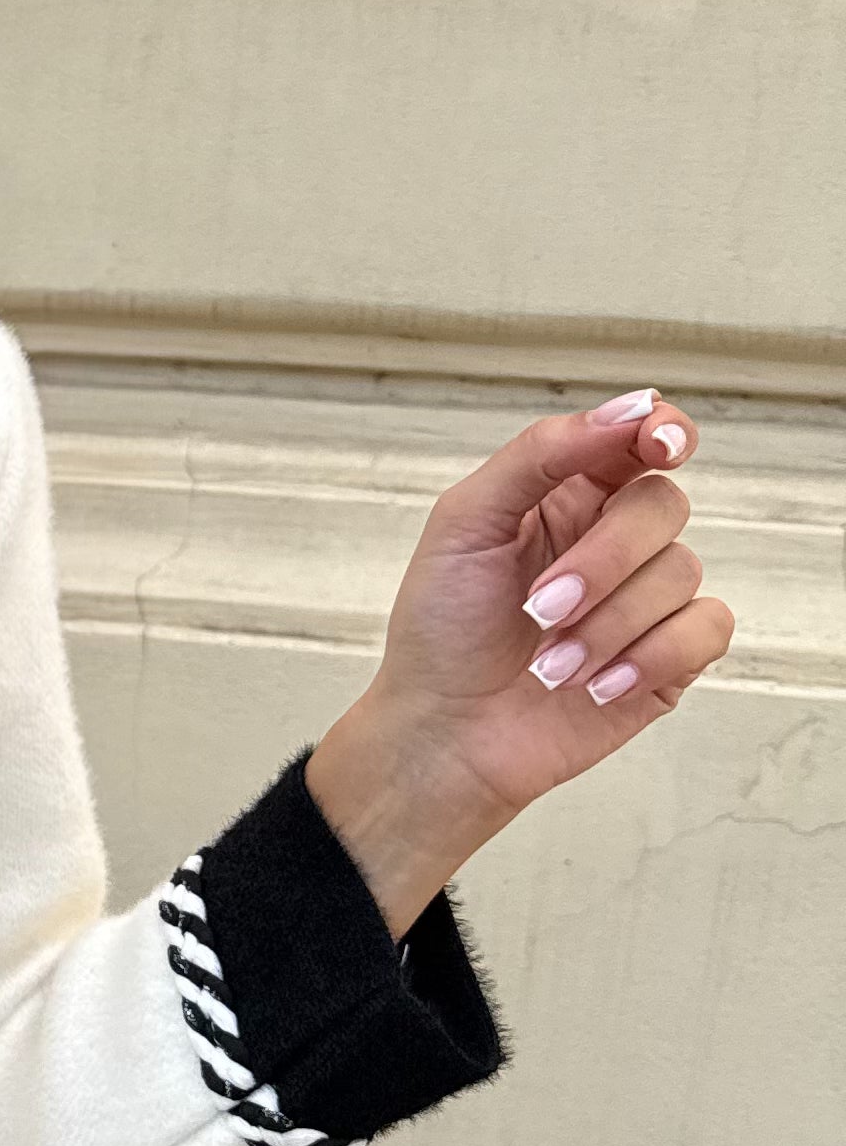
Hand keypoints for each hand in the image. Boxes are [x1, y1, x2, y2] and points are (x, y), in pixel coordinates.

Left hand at [305, 388, 735, 939]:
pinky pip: (705, 629)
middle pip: (662, 506)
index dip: (662, 431)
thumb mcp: (464, 523)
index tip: (660, 444)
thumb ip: (540, 454)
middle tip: (538, 608)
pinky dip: (650, 657)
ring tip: (549, 665)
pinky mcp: (669, 658)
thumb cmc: (441, 630)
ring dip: (607, 624)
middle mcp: (614, 539)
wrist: (444, 735)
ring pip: (681, 572)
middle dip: (603, 559)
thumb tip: (626, 411)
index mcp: (567, 495)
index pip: (639, 439)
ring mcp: (645, 599)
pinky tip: (597, 687)